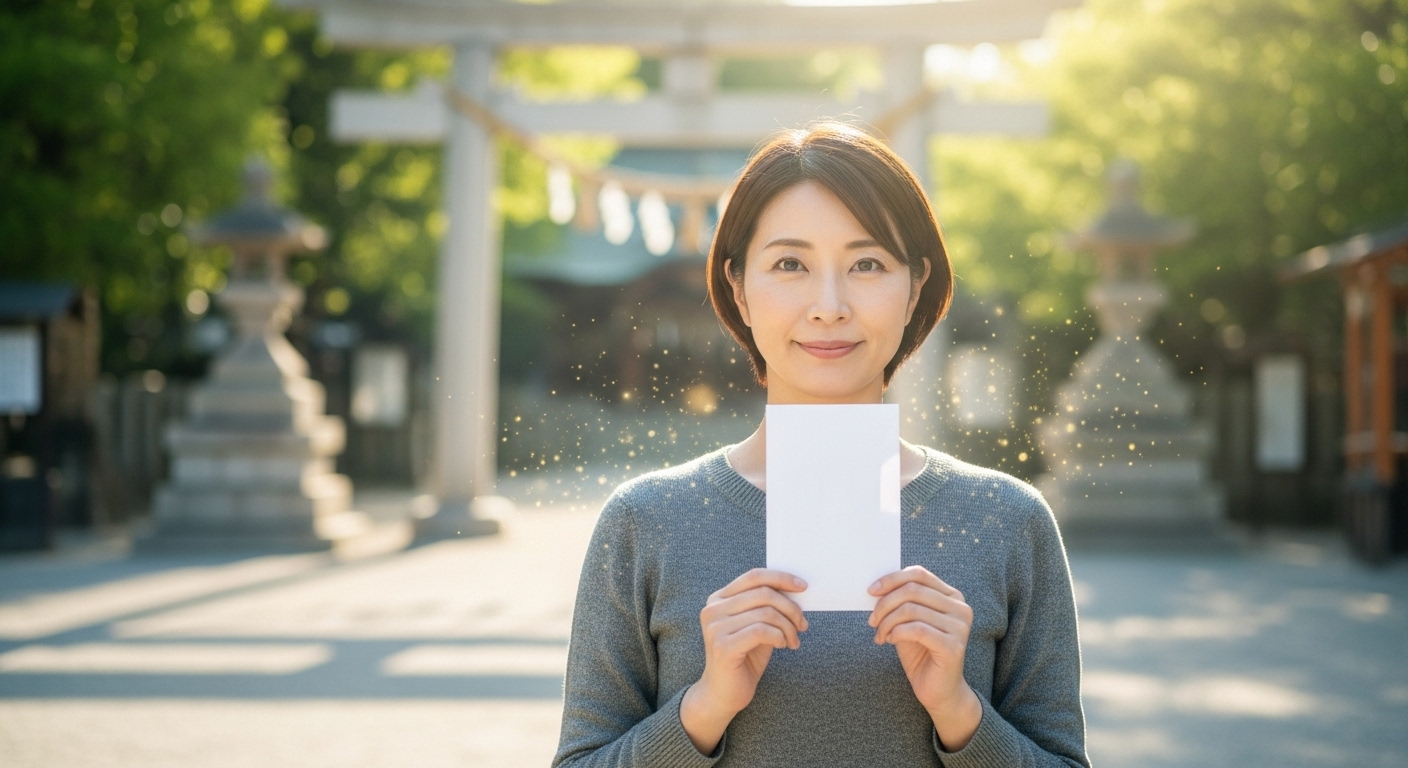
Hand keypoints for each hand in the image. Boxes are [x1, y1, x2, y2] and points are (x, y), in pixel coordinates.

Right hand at [681, 568, 808, 754]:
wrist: (724, 694)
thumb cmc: (744, 658)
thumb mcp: (758, 626)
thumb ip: (767, 607)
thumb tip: (796, 590)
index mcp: (719, 599)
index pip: (754, 576)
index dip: (781, 578)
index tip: (803, 587)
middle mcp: (712, 609)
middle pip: (763, 593)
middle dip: (790, 608)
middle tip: (803, 624)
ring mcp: (715, 628)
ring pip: (766, 613)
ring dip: (787, 626)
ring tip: (793, 640)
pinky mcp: (722, 646)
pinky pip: (762, 631)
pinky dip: (779, 637)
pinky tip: (783, 646)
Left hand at [868, 565, 981, 750]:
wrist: (938, 690)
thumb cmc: (921, 653)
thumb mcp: (908, 622)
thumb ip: (900, 602)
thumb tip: (876, 587)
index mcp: (952, 596)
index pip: (919, 574)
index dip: (891, 579)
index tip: (871, 591)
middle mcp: (960, 608)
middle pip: (912, 590)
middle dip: (885, 604)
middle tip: (872, 620)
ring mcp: (959, 627)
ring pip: (911, 609)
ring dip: (887, 622)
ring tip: (880, 635)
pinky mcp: (953, 646)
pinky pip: (916, 629)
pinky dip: (896, 633)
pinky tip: (889, 641)